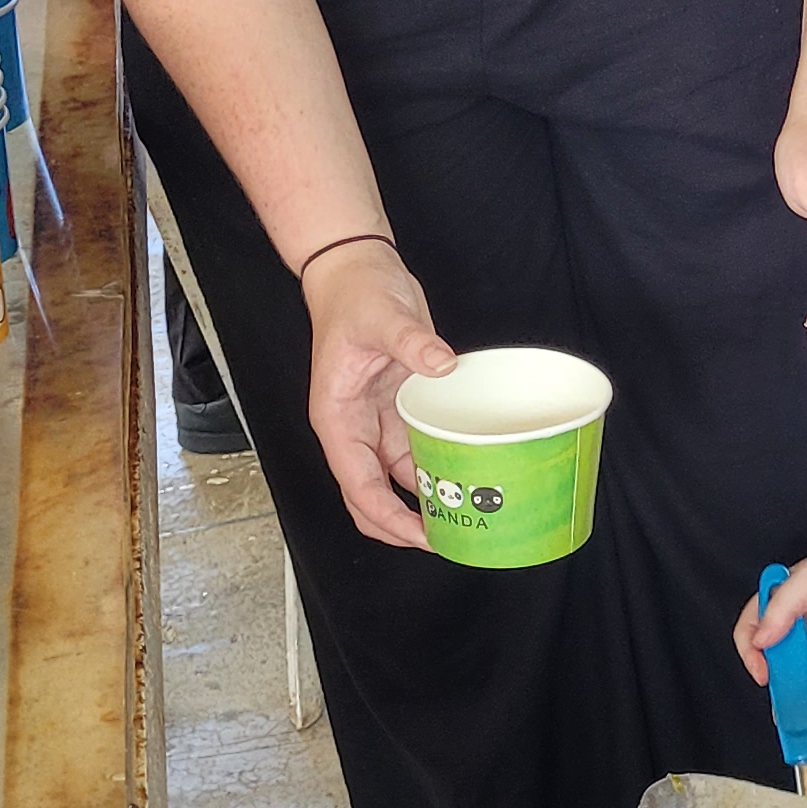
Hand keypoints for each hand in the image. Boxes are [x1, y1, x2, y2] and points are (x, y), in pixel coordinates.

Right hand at [301, 236, 457, 547]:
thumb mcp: (381, 315)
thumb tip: (441, 364)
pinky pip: (418, 450)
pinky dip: (439, 468)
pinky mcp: (400, 409)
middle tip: (451, 538)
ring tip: (466, 517)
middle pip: (373, 496)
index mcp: (337, 419)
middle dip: (405, 525)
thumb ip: (410, 341)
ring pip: (398, 479)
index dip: (388, 518)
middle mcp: (355, 429)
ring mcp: (378, 422)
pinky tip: (468, 478)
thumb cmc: (355, 294)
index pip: (358, 486)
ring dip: (426, 501)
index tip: (422, 535)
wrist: (359, 269)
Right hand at [738, 542, 806, 701]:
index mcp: (784, 602)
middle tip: (796, 684)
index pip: (752, 630)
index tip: (762, 671)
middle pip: (775, 660)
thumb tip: (761, 638)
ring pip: (800, 677)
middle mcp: (798, 625)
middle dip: (783, 678)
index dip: (751, 653)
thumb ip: (783, 606)